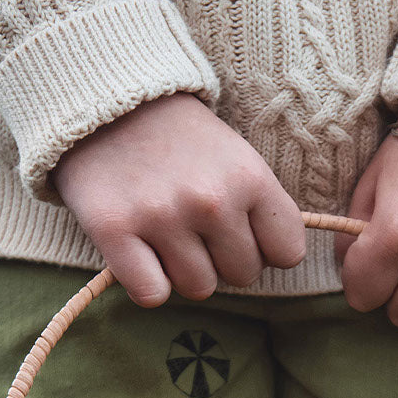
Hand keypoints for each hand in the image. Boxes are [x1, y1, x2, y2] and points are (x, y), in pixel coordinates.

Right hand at [52, 92, 306, 304]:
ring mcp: (162, 217)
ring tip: (166, 233)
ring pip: (199, 289)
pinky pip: (152, 295)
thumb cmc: (181, 141)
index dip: (265, 249)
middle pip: (243, 276)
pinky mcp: (115, 231)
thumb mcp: (236, 157)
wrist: (109, 102)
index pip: (288, 252)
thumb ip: (261, 206)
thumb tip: (277, 262)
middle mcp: (211, 199)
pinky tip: (141, 253)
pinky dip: (147, 283)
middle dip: (223, 260)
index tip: (243, 232)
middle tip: (197, 229)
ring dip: (183, 271)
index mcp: (249, 177)